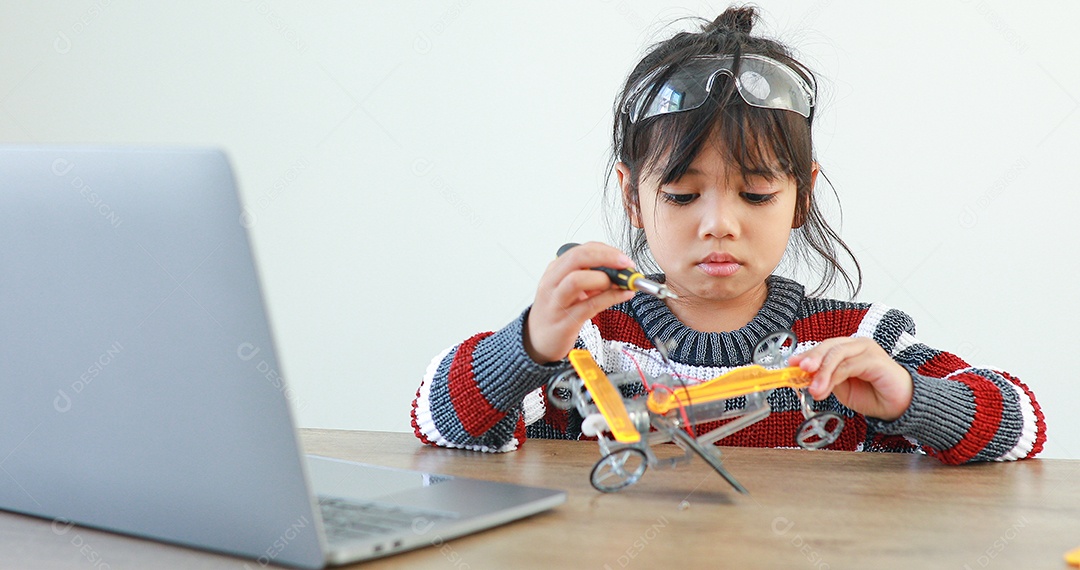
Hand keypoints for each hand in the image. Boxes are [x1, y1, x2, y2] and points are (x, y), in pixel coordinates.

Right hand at [524, 242, 635, 362]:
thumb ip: (591, 279)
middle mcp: (552, 283)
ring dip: (605, 278)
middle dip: (606, 257)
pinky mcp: (564, 322)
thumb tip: (620, 273)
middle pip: (577, 258)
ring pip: (577, 279)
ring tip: (621, 283)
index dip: (606, 250)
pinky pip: (590, 305)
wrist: (537, 341)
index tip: (623, 258)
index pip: (581, 250)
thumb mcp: (569, 290)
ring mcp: (556, 302)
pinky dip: (611, 297)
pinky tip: (624, 295)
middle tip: (626, 264)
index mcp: (555, 271)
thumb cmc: (556, 313)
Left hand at [787, 338, 913, 421]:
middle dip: (812, 358)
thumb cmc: (872, 394)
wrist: (899, 406)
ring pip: (837, 354)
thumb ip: (825, 379)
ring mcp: (867, 350)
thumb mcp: (841, 388)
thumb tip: (805, 377)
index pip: (823, 348)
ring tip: (814, 389)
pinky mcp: (876, 359)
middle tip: (799, 370)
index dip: (806, 355)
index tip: (791, 365)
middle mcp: (856, 345)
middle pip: (829, 346)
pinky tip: (826, 388)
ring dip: (822, 372)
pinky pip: (850, 365)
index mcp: (847, 349)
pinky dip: (834, 376)